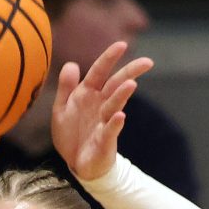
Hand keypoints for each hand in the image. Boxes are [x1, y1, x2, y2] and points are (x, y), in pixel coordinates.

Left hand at [51, 41, 153, 180]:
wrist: (77, 163)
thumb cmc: (72, 134)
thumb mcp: (61, 109)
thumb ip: (65, 87)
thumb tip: (71, 64)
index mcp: (87, 94)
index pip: (99, 72)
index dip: (109, 58)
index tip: (122, 45)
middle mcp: (99, 105)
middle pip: (115, 85)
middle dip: (130, 73)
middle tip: (147, 62)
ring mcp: (104, 122)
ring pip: (114, 105)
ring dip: (121, 95)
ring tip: (131, 84)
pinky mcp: (105, 140)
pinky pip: (111, 130)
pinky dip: (115, 124)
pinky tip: (120, 116)